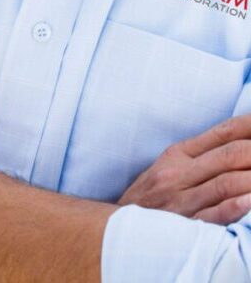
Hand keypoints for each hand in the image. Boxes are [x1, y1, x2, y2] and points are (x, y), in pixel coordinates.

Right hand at [120, 113, 250, 223]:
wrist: (115, 226)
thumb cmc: (150, 197)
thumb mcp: (168, 166)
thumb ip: (200, 154)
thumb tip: (238, 142)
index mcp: (178, 155)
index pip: (222, 133)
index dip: (250, 126)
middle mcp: (180, 173)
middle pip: (230, 155)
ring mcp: (182, 200)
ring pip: (227, 182)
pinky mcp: (184, 226)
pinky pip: (215, 215)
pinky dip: (237, 207)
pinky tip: (250, 201)